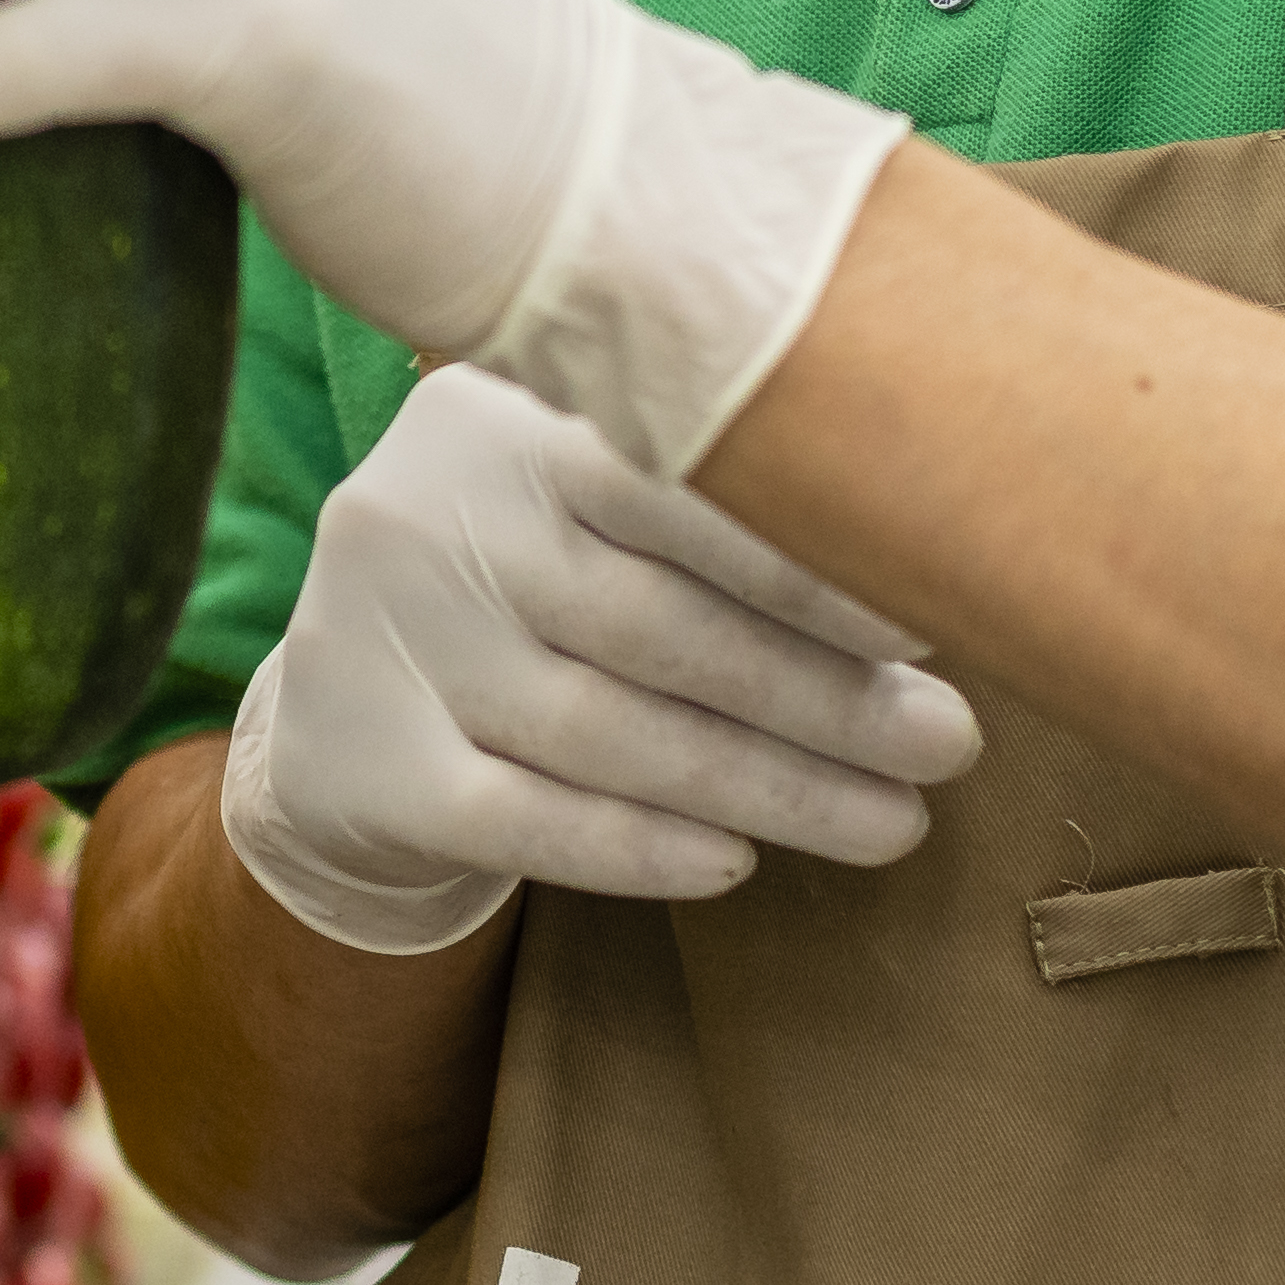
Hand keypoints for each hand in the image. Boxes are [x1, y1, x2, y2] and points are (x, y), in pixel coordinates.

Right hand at [221, 364, 984, 953]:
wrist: (335, 713)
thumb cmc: (525, 590)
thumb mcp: (577, 493)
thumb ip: (712, 500)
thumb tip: (930, 566)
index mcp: (501, 419)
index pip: (671, 485)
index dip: (807, 562)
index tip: (933, 622)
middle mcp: (427, 514)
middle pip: (654, 623)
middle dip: (821, 694)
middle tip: (949, 744)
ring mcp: (385, 642)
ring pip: (605, 732)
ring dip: (770, 786)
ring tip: (894, 821)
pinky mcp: (367, 767)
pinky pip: (524, 821)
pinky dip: (639, 848)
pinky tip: (738, 865)